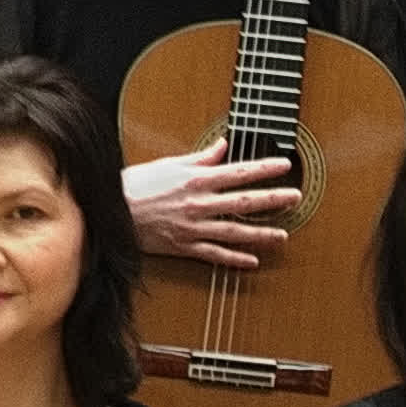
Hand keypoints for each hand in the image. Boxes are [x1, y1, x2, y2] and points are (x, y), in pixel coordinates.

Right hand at [125, 140, 298, 270]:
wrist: (110, 212)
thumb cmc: (135, 186)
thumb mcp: (167, 164)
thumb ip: (200, 157)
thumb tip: (223, 145)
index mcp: (195, 180)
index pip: (238, 171)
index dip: (264, 168)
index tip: (285, 164)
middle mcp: (198, 204)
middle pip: (244, 201)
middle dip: (273, 199)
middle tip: (296, 197)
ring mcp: (192, 227)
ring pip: (235, 231)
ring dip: (261, 233)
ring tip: (283, 235)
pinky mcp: (183, 246)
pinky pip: (214, 254)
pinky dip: (234, 259)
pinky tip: (253, 261)